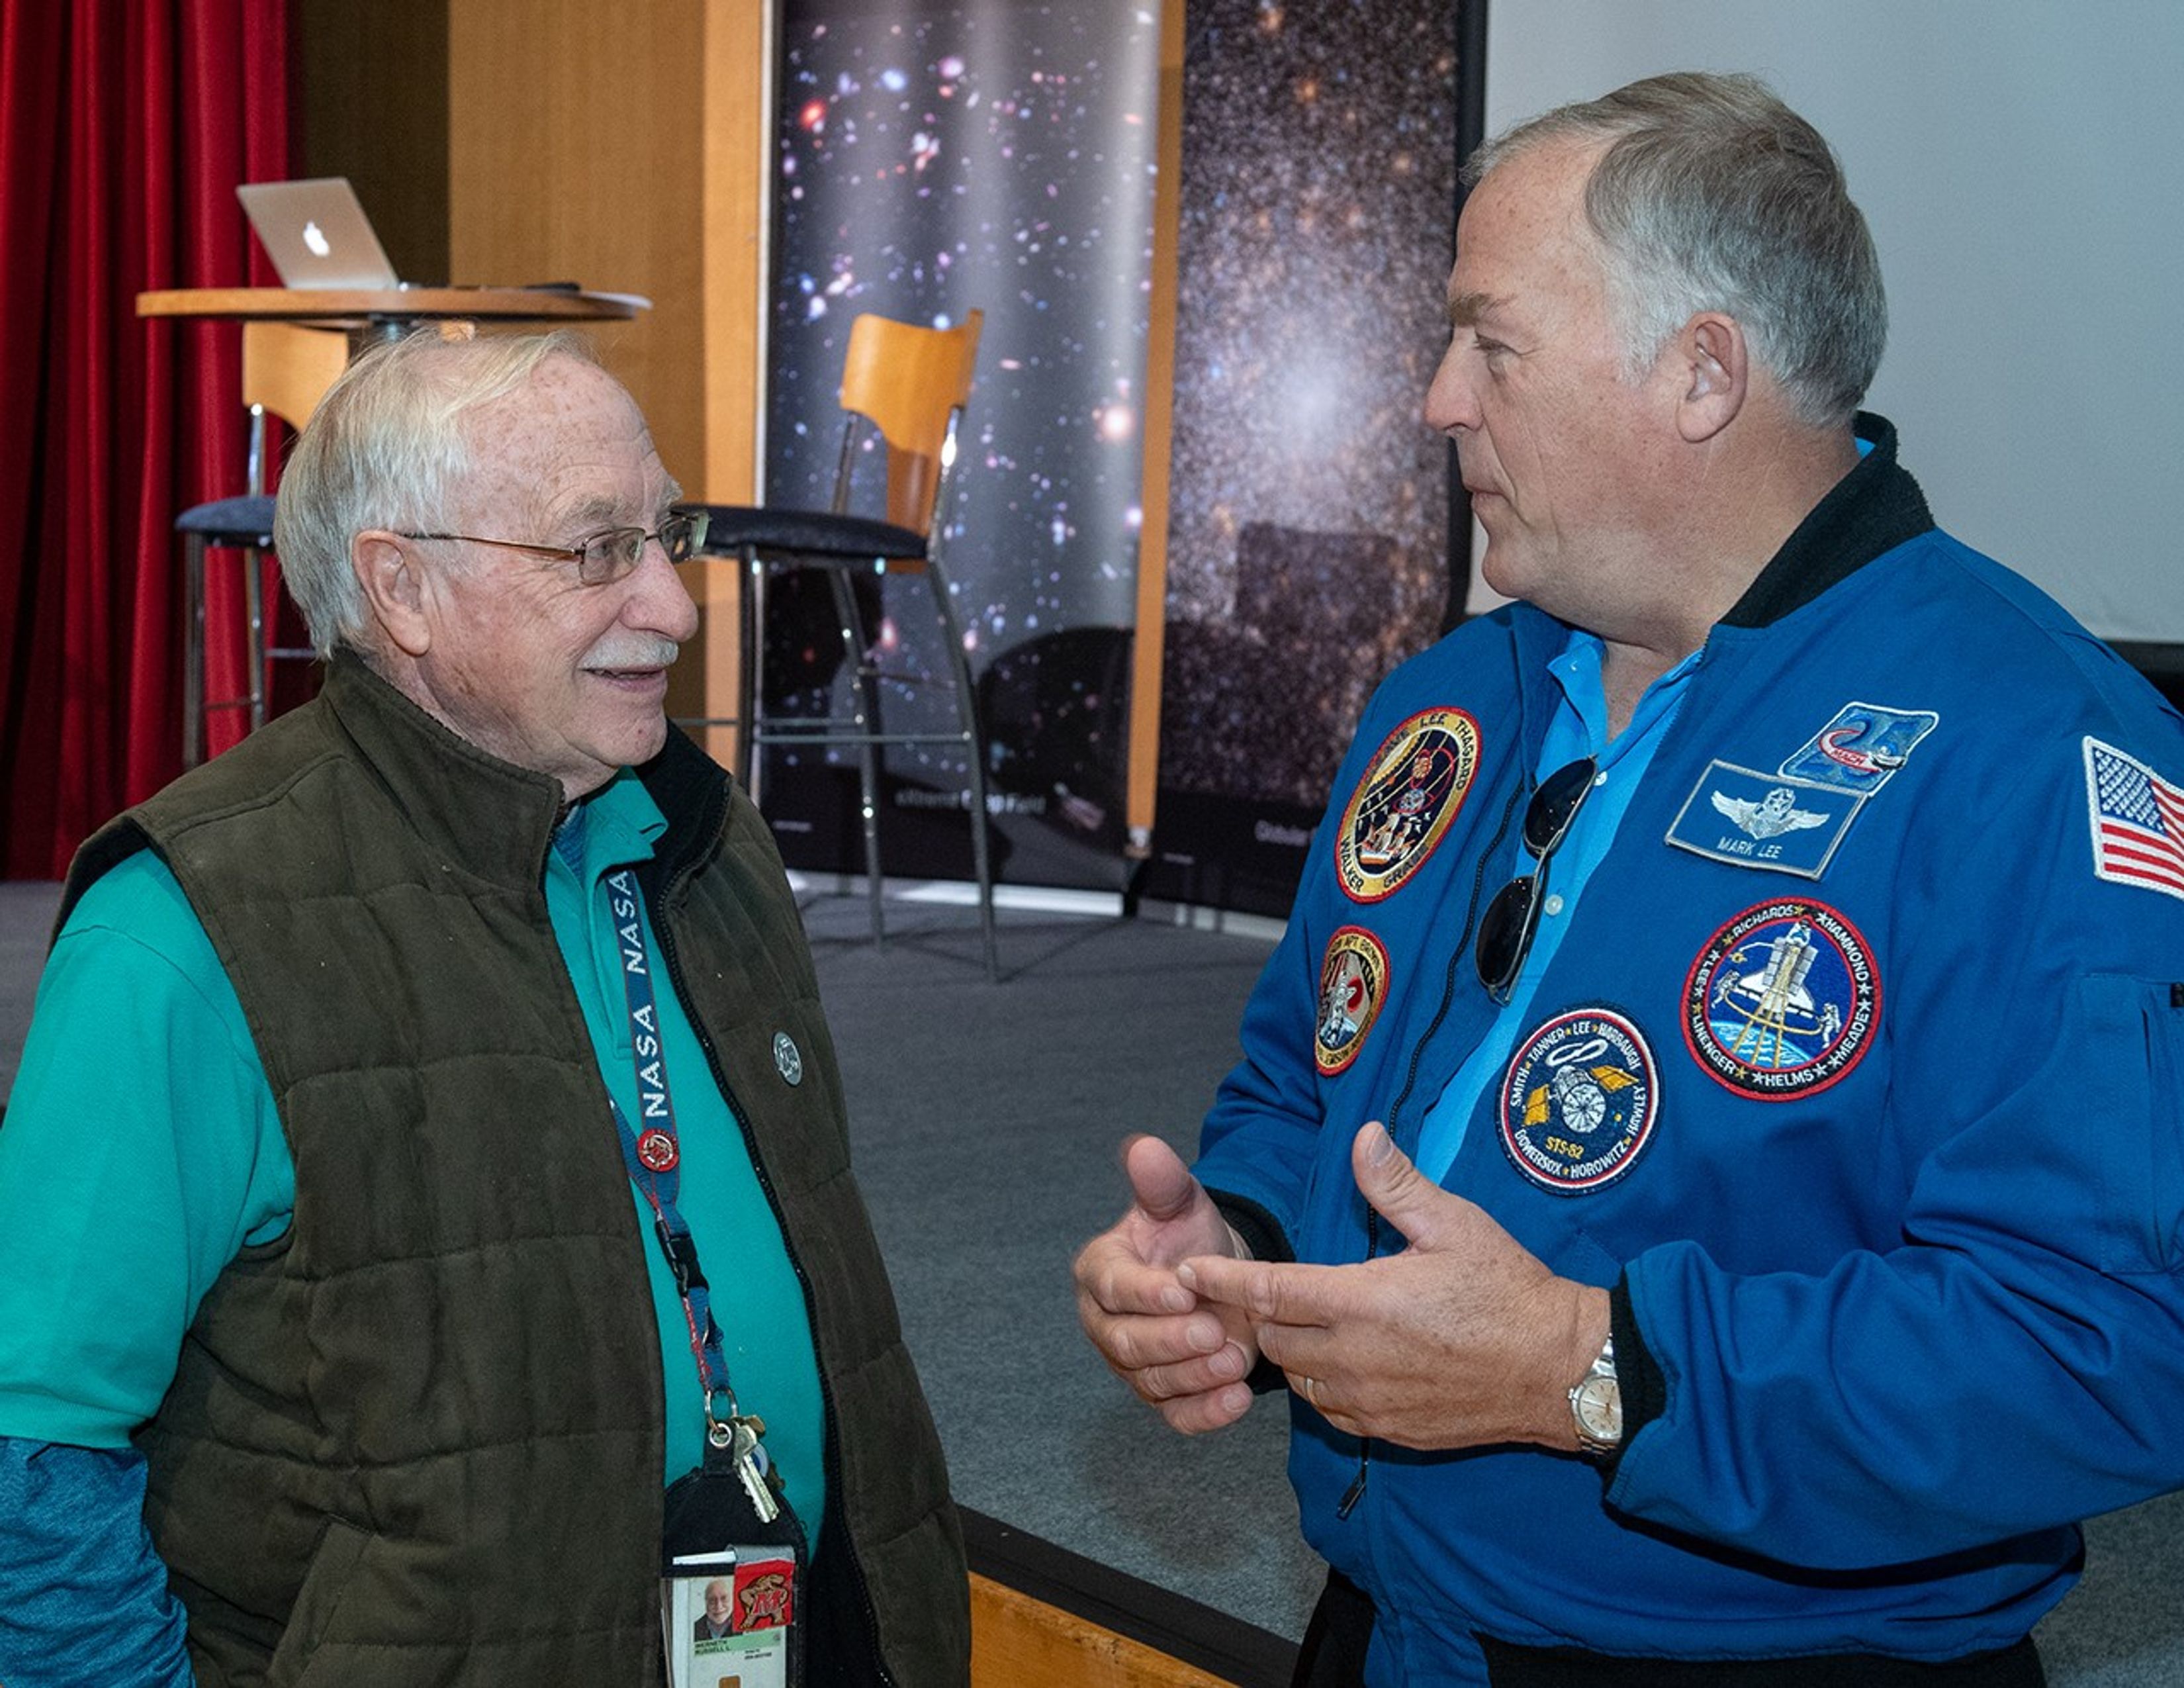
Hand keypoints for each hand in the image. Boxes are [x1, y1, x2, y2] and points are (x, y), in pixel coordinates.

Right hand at [1073, 1135, 1258, 1433]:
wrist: (1219, 1277)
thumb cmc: (1189, 1235)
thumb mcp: (1180, 1202)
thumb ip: (1161, 1181)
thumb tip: (1144, 1147)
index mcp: (1100, 1271)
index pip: (1112, 1287)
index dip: (1145, 1293)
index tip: (1184, 1291)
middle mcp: (1105, 1324)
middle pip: (1126, 1343)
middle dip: (1171, 1341)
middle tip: (1214, 1333)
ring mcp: (1132, 1365)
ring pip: (1151, 1382)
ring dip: (1193, 1376)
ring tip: (1236, 1361)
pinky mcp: (1162, 1395)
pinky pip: (1176, 1415)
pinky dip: (1206, 1414)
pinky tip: (1238, 1401)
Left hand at [1178, 1121, 1607, 1450]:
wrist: (1559, 1372)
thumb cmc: (1509, 1290)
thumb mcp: (1455, 1224)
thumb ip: (1396, 1184)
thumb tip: (1362, 1136)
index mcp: (1363, 1302)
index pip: (1269, 1292)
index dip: (1222, 1281)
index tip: (1186, 1271)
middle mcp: (1355, 1358)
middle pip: (1274, 1339)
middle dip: (1263, 1315)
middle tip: (1266, 1291)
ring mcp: (1370, 1401)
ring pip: (1299, 1378)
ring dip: (1294, 1351)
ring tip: (1306, 1322)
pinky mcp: (1389, 1431)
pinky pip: (1331, 1409)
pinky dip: (1324, 1385)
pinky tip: (1343, 1360)